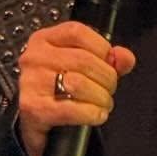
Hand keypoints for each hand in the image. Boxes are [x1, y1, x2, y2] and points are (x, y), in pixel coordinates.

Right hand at [15, 21, 136, 155]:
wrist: (32, 122)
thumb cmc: (56, 90)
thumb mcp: (80, 67)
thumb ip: (107, 59)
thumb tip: (125, 58)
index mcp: (45, 40)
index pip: (77, 32)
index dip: (102, 48)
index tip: (110, 63)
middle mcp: (35, 57)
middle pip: (83, 60)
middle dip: (106, 79)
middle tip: (109, 90)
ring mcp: (31, 82)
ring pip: (79, 84)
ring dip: (100, 98)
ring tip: (103, 104)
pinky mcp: (33, 108)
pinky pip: (72, 109)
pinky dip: (91, 114)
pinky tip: (96, 115)